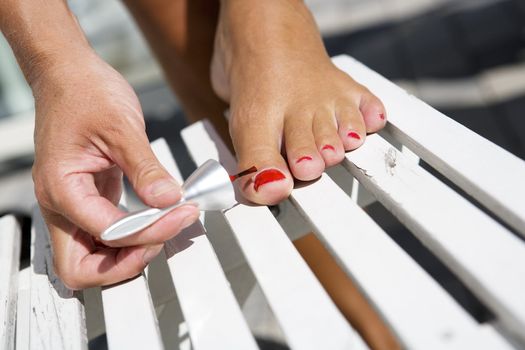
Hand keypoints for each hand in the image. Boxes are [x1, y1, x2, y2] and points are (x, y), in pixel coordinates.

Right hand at [31, 51, 199, 289]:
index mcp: (61, 188)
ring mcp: (74, 205)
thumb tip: (168, 200)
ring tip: (166, 230)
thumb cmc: (85, 93)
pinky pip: (107, 233)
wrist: (69, 75)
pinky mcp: (89, 199)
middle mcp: (61, 205)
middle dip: (125, 264)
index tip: (181, 215)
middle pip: (81, 269)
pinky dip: (131, 235)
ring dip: (129, 253)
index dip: (149, 231)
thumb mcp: (121, 127)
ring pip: (93, 257)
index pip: (107, 232)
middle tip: (163, 239)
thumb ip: (145, 168)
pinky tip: (157, 220)